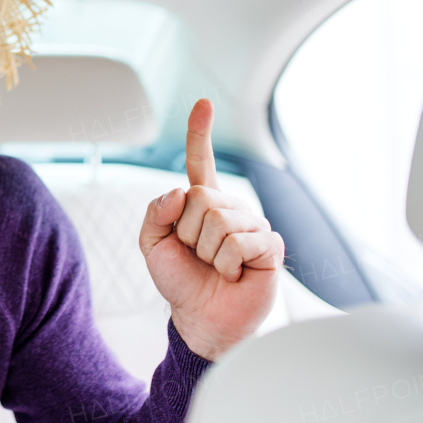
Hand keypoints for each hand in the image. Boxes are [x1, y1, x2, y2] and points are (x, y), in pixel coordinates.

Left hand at [138, 99, 284, 360]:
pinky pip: (240, 242)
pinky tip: (234, 274)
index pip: (201, 161)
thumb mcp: (152, 245)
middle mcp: (230, 208)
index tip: (203, 103)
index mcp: (201, 203)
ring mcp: (253, 225)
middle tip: (197, 256)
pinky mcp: (270, 247)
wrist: (200, 318)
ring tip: (214, 267)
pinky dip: (227, 263)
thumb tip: (181, 190)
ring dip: (207, 252)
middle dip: (188, 233)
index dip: (200, 132)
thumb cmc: (179, 281)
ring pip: (220, 220)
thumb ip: (155, 212)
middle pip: (202, 198)